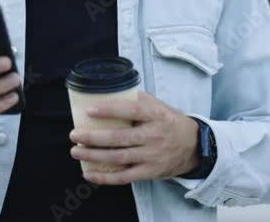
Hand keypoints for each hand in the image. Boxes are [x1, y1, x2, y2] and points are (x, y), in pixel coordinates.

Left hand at [69, 91, 199, 184]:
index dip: (110, 110)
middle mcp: (154, 137)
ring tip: (76, 151)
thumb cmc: (169, 123)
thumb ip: (138, 99)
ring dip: (94, 156)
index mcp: (156, 116)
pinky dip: (105, 178)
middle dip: (93, 138)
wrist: (195, 147)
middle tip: (74, 135)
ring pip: (118, 158)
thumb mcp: (160, 106)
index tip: (89, 110)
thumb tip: (110, 90)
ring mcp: (151, 156)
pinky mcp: (149, 172)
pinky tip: (88, 173)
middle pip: (120, 138)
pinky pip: (124, 177)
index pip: (132, 110)